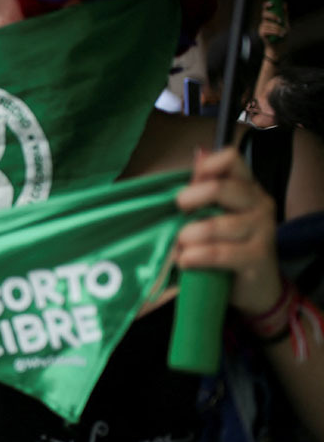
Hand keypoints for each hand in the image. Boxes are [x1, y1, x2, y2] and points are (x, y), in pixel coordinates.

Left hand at [175, 148, 279, 316]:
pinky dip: (194, 257)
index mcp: (247, 187)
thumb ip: (206, 185)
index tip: (188, 187)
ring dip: (187, 237)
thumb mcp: (215, 214)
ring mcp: (262, 229)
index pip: (231, 159)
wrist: (253, 289)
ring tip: (179, 246)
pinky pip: (218, 252)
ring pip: (215, 225)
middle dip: (189, 201)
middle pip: (219, 188)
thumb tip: (199, 153)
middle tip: (178, 214)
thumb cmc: (227, 246)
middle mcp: (259, 203)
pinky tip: (185, 261)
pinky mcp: (258, 256)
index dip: (205, 167)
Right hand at [258, 1, 289, 59]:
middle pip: (264, 14)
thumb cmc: (282, 35)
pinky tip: (280, 35)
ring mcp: (262, 28)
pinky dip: (276, 32)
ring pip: (269, 24)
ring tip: (283, 32)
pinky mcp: (261, 34)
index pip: (265, 9)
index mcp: (268, 18)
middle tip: (280, 20)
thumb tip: (284, 4)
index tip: (272, 4)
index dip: (266, 5)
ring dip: (277, 28)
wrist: (279, 46)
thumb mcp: (285, 23)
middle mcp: (264, 22)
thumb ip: (284, 14)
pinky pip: (268, 30)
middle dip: (273, 16)